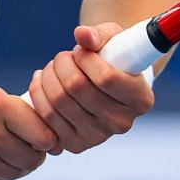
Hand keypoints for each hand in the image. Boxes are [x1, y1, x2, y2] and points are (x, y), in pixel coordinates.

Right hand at [0, 81, 56, 179]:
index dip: (46, 141)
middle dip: (32, 157)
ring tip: (0, 154)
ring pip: (14, 173)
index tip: (43, 141)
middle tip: (23, 150)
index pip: (44, 135)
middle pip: (32, 158)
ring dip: (13, 168)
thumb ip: (16, 115)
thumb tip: (47, 138)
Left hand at [29, 23, 156, 154]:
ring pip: (59, 102)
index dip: (86, 59)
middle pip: (77, 88)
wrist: (105, 86)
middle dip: (62, 64)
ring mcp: (99, 137)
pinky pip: (46, 117)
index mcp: (141, 99)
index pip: (107, 78)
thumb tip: (81, 34)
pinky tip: (42, 81)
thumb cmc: (113, 58)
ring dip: (48, 76)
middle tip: (64, 56)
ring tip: (53, 67)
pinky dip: (38, 93)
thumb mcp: (113, 40)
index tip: (81, 50)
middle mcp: (123, 123)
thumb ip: (99, 35)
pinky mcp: (76, 145)